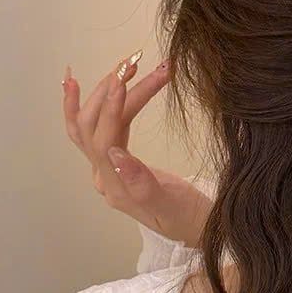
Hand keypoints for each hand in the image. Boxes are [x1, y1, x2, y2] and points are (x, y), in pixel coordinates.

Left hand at [61, 53, 212, 246]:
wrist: (197, 229)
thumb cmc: (188, 219)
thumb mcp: (169, 204)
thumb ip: (141, 182)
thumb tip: (116, 154)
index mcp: (115, 187)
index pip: (105, 140)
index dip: (113, 108)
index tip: (125, 79)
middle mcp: (104, 176)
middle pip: (96, 125)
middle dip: (113, 91)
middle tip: (135, 63)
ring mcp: (107, 168)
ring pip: (94, 122)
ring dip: (106, 91)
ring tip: (124, 64)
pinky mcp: (117, 160)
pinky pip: (97, 126)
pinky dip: (94, 102)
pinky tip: (95, 82)